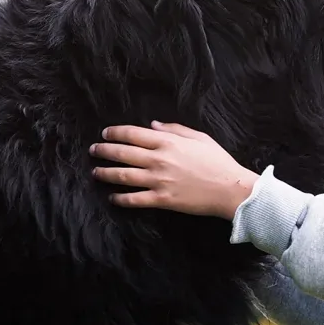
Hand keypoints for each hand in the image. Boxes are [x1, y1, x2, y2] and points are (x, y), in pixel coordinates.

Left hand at [89, 121, 258, 219]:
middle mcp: (158, 160)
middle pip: (122, 153)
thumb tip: (153, 125)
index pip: (132, 134)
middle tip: (93, 150)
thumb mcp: (199, 137)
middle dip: (104, 151)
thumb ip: (174, 129)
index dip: (115, 133)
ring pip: (123, 176)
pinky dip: (121, 198)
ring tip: (95, 172)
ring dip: (106, 173)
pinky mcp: (162, 200)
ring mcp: (158, 180)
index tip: (105, 133)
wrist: (230, 188)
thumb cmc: (218, 161)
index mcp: (167, 142)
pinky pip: (135, 199)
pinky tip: (113, 197)